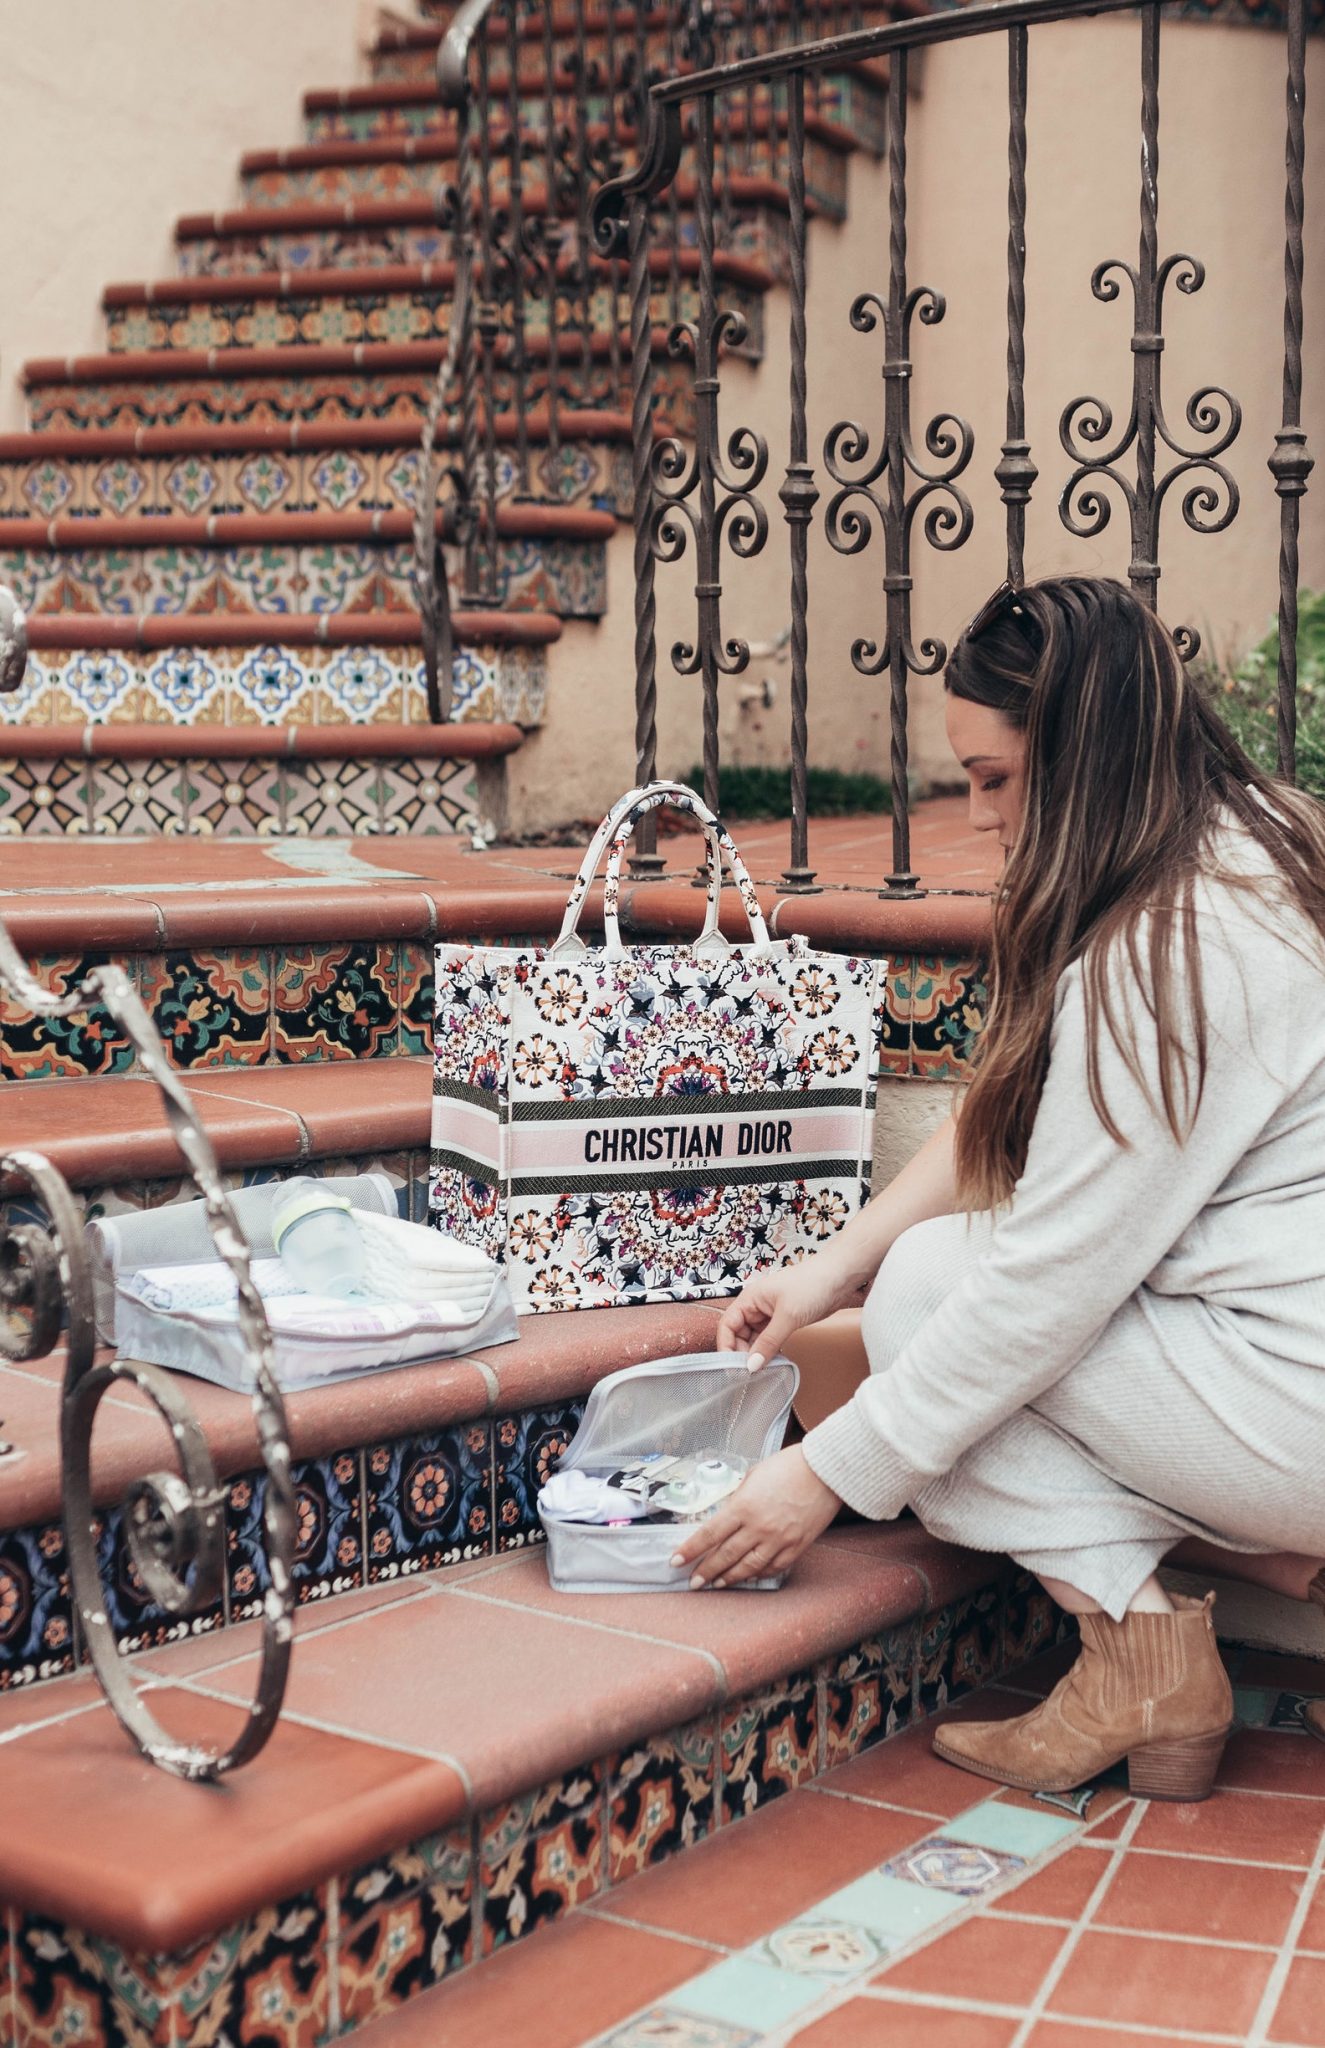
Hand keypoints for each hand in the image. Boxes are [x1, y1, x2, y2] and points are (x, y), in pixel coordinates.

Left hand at [671, 1446, 840, 1588]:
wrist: (825, 1471)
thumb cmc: (789, 1466)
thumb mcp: (754, 1475)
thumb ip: (739, 1497)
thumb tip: (729, 1513)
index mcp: (743, 1506)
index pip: (709, 1534)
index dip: (691, 1550)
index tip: (676, 1560)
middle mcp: (758, 1527)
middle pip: (725, 1556)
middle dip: (706, 1571)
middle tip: (693, 1582)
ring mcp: (778, 1540)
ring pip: (748, 1567)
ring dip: (729, 1578)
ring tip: (716, 1584)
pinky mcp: (796, 1546)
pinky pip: (773, 1568)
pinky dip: (758, 1575)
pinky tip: (748, 1577)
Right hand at [716, 1254, 856, 1371]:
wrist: (840, 1276)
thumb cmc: (812, 1284)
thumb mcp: (788, 1316)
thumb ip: (768, 1342)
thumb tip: (751, 1365)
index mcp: (749, 1299)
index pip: (727, 1325)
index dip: (726, 1346)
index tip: (732, 1366)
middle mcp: (756, 1307)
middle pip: (738, 1334)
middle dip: (742, 1353)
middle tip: (750, 1374)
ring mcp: (769, 1314)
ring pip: (754, 1339)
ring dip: (757, 1354)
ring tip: (762, 1371)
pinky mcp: (783, 1321)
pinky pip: (769, 1339)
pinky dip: (769, 1351)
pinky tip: (773, 1363)